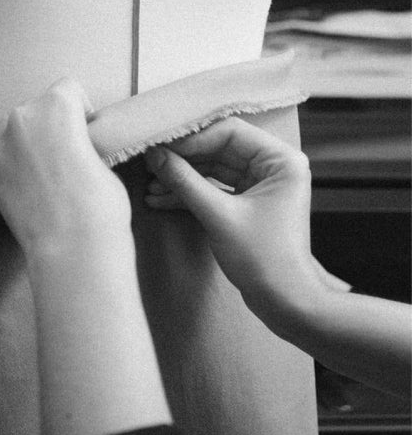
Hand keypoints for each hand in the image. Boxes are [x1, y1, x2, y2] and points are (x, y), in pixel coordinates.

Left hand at [0, 78, 131, 262]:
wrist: (73, 243)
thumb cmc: (101, 201)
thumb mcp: (102, 158)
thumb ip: (82, 142)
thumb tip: (75, 149)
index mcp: (58, 106)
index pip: (68, 88)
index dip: (80, 109)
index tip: (86, 132)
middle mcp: (23, 116)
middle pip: (37, 107)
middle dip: (50, 125)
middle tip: (65, 156)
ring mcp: (0, 143)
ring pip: (11, 127)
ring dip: (25, 140)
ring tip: (41, 170)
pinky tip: (16, 175)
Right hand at [145, 117, 319, 323]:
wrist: (284, 302)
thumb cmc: (264, 259)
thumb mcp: (219, 215)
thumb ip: (185, 181)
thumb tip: (155, 155)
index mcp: (280, 161)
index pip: (229, 133)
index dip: (192, 138)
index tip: (160, 145)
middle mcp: (274, 167)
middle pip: (219, 149)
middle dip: (183, 160)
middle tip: (150, 162)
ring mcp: (260, 186)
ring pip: (213, 170)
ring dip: (182, 178)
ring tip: (150, 185)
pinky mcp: (247, 204)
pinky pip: (215, 189)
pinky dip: (190, 194)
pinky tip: (160, 199)